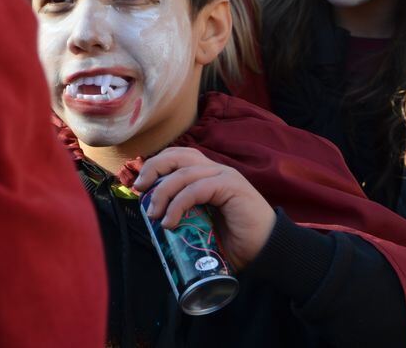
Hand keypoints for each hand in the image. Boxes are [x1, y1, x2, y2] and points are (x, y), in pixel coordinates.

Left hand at [133, 147, 276, 269]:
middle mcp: (216, 170)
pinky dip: (178, 204)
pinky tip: (170, 222)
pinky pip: (196, 189)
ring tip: (154, 214)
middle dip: (154, 168)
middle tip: (140, 189)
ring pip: (184, 171)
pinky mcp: (231, 187)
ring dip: (163, 192)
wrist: (265, 251)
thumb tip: (154, 221)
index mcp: (208, 175)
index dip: (156, 165)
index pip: (178, 157)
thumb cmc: (234, 241)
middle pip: (178, 155)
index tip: (140, 186)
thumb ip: (183, 216)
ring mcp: (225, 176)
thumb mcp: (200, 225)